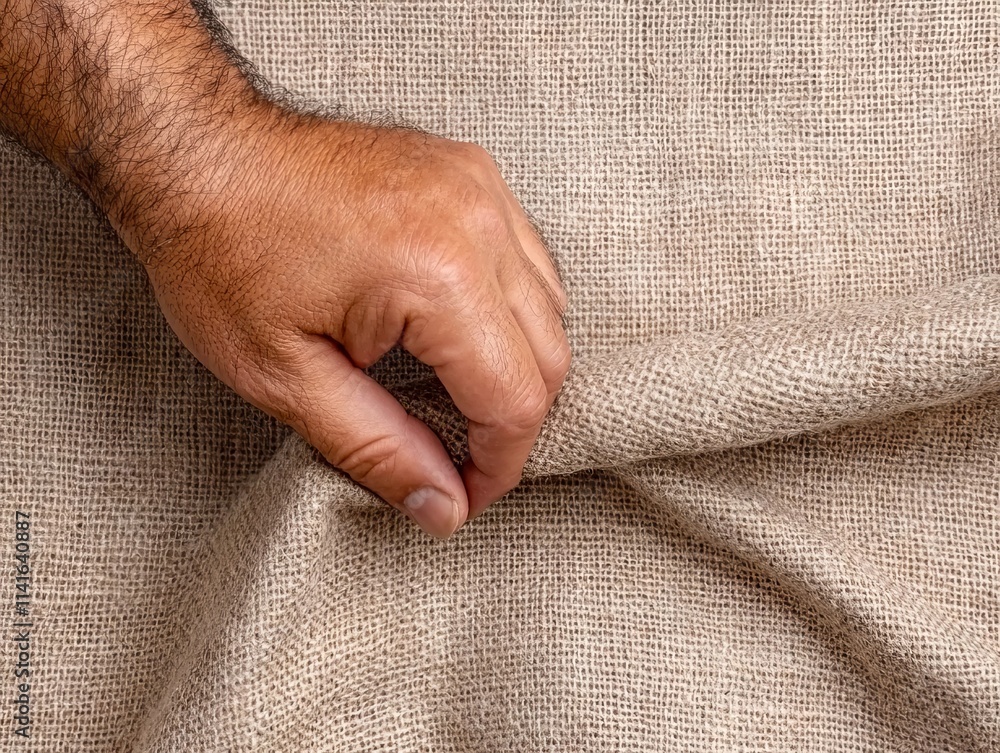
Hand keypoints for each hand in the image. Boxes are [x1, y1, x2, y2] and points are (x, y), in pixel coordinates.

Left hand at [134, 107, 570, 537]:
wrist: (196, 150)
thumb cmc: (220, 254)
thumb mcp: (285, 376)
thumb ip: (378, 449)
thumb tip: (444, 507)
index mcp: (436, 274)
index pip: (514, 397)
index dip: (497, 466)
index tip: (462, 495)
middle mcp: (476, 221)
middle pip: (549, 354)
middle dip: (513, 425)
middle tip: (459, 461)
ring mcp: (479, 187)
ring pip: (551, 306)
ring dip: (517, 366)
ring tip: (455, 400)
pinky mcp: (471, 173)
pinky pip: (528, 258)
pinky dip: (511, 311)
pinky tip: (461, 332)